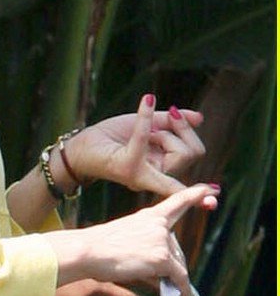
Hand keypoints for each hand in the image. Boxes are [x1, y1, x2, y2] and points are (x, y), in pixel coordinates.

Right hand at [49, 182, 216, 291]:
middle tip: (169, 286)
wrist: (88, 251)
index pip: (176, 201)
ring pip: (179, 266)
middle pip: (178, 250)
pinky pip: (181, 280)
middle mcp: (157, 225)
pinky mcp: (162, 258)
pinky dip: (182, 293)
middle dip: (174, 269)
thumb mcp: (124, 239)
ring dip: (177, 284)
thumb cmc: (99, 248)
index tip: (211, 189)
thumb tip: (164, 272)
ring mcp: (161, 240)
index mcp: (147, 217)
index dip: (195, 194)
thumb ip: (146, 246)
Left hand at [65, 94, 205, 195]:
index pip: (190, 178)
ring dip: (163, 129)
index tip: (215, 195)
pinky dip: (146, 116)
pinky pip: (145, 137)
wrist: (81, 145)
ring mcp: (143, 176)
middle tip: (161, 122)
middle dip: (181, 130)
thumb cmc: (114, 137)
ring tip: (144, 129)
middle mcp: (155, 177)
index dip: (202, 192)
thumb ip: (172, 122)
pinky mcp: (129, 167)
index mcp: (162, 170)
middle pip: (192, 153)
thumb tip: (200, 117)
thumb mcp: (147, 125)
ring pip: (179, 150)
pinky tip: (148, 100)